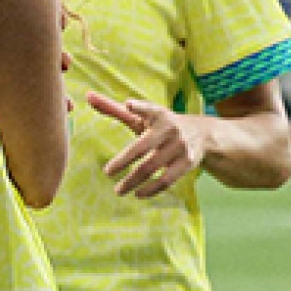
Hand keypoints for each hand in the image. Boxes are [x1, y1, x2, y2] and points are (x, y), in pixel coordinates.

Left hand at [88, 90, 207, 196]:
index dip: (139, 108)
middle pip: (143, 147)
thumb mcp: (142, 116)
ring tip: (118, 191)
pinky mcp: (187, 163)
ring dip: (133, 181)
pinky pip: (167, 180)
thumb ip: (114, 109)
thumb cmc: (161, 125)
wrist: (202, 134)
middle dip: (123, 161)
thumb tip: (88, 96)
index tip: (129, 104)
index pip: (148, 109)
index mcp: (158, 115)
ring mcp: (180, 147)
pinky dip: (151, 190)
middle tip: (107, 173)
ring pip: (153, 167)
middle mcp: (170, 129)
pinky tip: (138, 194)